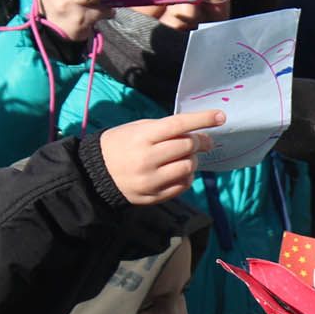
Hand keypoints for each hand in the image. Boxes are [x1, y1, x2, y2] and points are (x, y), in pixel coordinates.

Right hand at [101, 109, 221, 204]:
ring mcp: (150, 180)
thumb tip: (195, 130)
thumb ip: (165, 129)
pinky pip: (182, 186)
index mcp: (143, 137)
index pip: (179, 125)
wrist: (94, 174)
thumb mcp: (137, 129)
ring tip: (189, 157)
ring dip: (194, 160)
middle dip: (202, 141)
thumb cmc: (119, 145)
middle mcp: (147, 159)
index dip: (202, 119)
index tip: (220, 116)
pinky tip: (181, 171)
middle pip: (187, 147)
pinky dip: (187, 177)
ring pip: (188, 168)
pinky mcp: (152, 197)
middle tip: (206, 140)